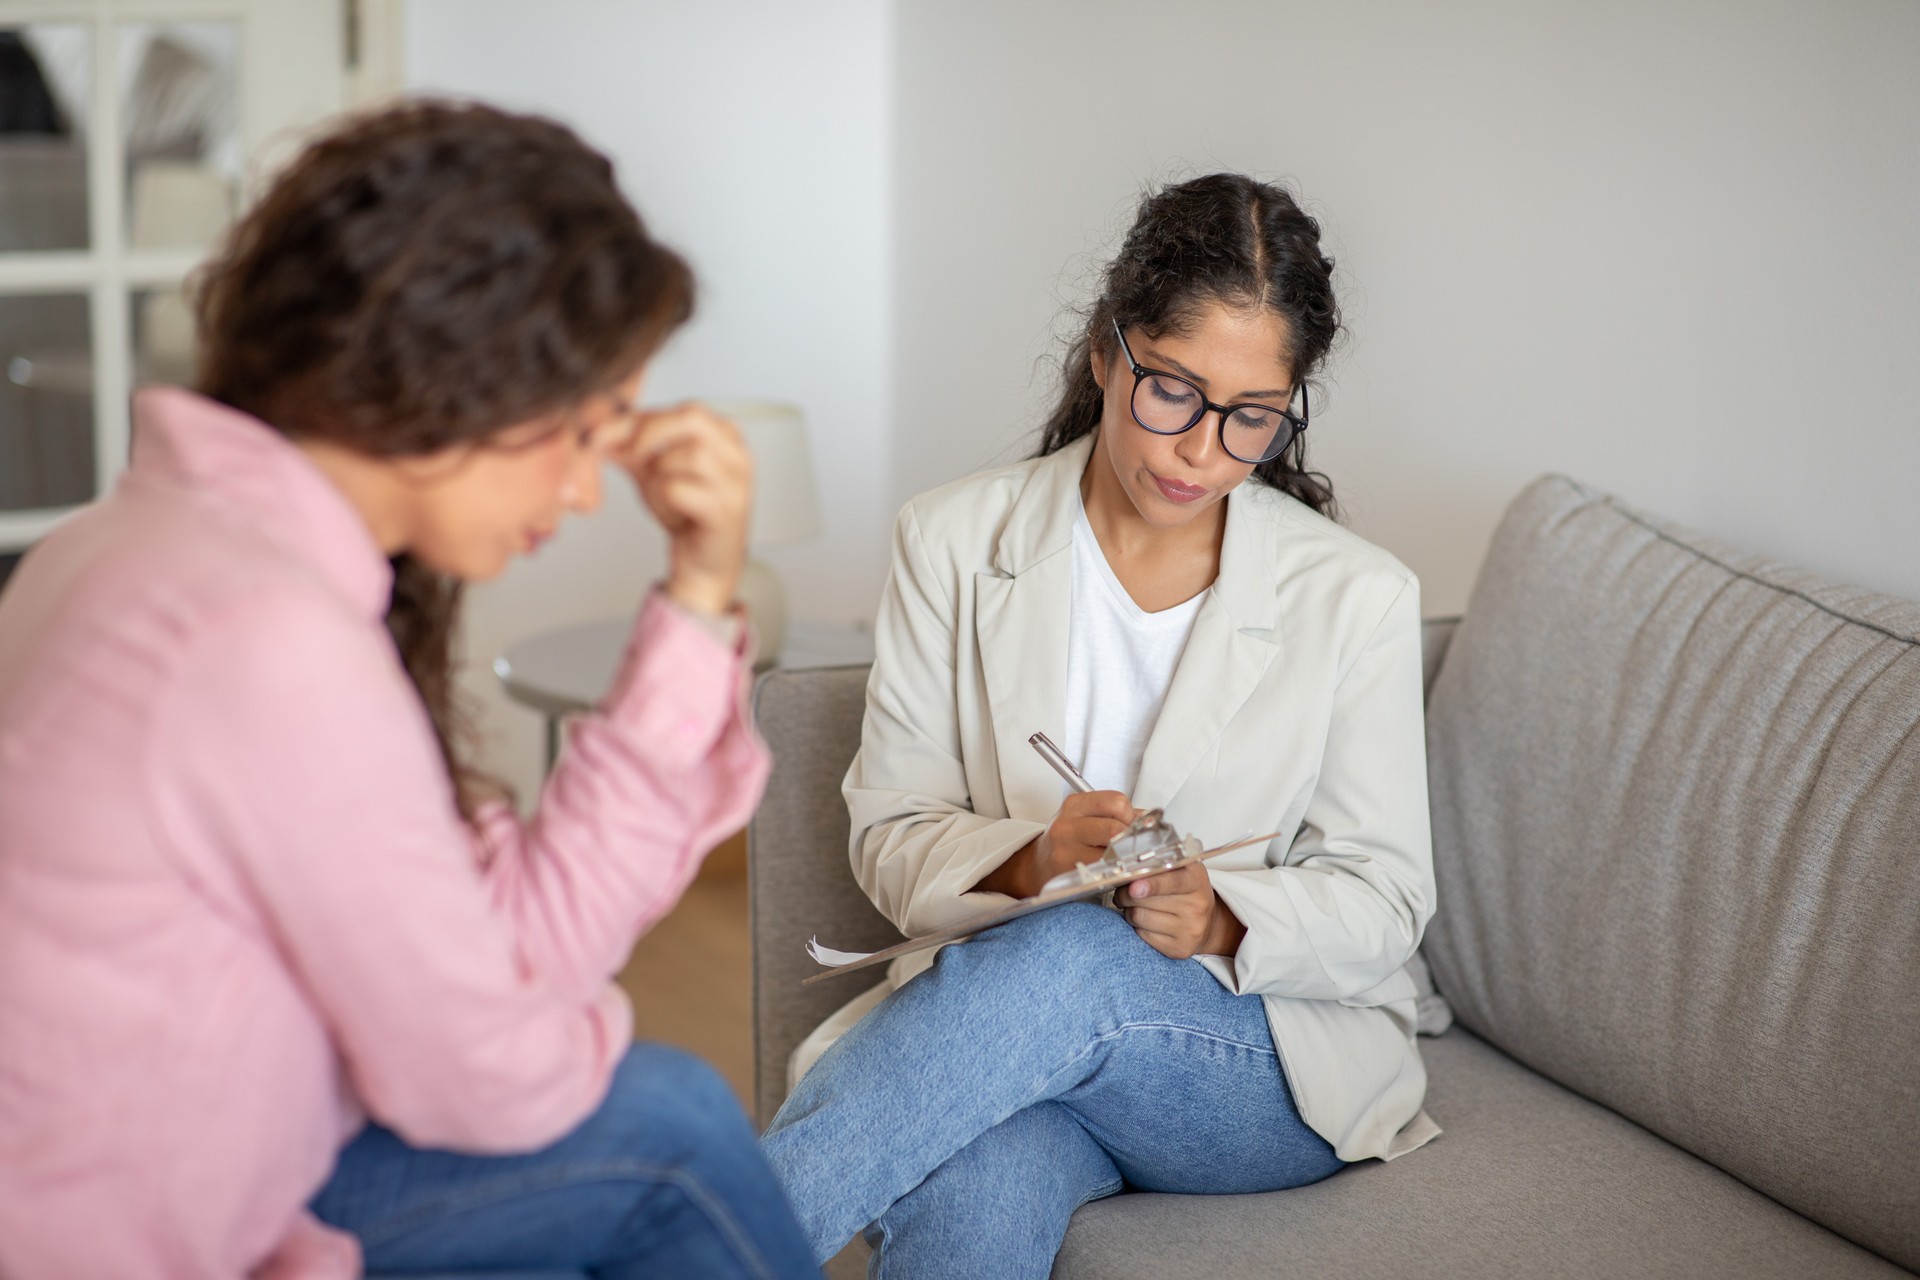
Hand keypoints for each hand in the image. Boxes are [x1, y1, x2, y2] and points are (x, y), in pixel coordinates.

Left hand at [616, 403, 750, 615]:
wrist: (704, 562)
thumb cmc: (686, 513)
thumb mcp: (654, 469)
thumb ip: (631, 446)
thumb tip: (598, 427)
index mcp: (724, 434)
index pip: (681, 407)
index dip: (638, 417)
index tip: (602, 431)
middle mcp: (736, 453)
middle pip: (692, 417)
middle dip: (649, 432)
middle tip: (627, 453)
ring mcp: (735, 482)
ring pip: (685, 455)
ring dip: (657, 473)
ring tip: (659, 491)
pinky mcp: (724, 511)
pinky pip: (679, 488)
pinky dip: (662, 497)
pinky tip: (669, 509)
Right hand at [972, 790, 1134, 899]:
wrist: (1038, 866)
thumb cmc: (1069, 842)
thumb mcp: (1086, 818)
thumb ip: (1116, 815)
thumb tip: (1150, 819)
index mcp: (1075, 805)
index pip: (1116, 802)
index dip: (1132, 815)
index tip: (1132, 827)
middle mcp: (1067, 825)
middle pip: (1115, 828)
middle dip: (1131, 840)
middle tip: (1132, 847)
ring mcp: (1065, 851)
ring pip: (1112, 854)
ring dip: (1125, 859)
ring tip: (1124, 861)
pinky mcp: (1068, 874)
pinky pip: (1103, 873)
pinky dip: (1116, 874)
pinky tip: (1114, 873)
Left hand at [1120, 863, 1245, 960]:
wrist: (1207, 923)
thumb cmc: (1186, 892)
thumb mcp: (1180, 871)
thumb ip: (1157, 867)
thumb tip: (1128, 873)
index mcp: (1196, 880)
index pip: (1174, 881)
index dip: (1152, 885)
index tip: (1134, 888)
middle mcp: (1197, 906)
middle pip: (1145, 899)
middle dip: (1126, 893)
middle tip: (1124, 891)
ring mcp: (1190, 930)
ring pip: (1139, 917)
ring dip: (1130, 910)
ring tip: (1137, 906)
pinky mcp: (1179, 949)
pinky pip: (1142, 935)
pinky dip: (1138, 927)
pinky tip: (1147, 922)